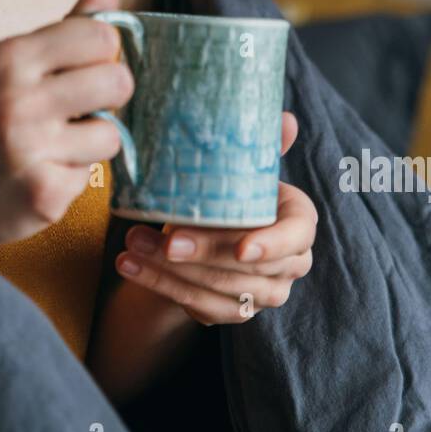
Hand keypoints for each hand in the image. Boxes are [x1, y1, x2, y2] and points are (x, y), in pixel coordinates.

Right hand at [0, 0, 131, 244]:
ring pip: (111, 135)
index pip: (101, 34)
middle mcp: (19, 99)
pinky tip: (36, 177)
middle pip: (118, 81)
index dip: (100, 54)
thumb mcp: (7, 64)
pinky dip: (69, 179)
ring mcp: (31, 148)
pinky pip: (90, 178)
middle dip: (105, 99)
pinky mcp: (43, 194)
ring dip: (89, 145)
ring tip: (51, 148)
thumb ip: (66, 25)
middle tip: (73, 111)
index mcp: (10, 57)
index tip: (78, 70)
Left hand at [113, 112, 315, 324]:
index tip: (242, 248)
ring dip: (170, 270)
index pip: (295, 238)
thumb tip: (288, 119)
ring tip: (133, 244)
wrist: (208, 230)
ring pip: (217, 289)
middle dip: (203, 254)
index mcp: (300, 223)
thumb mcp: (244, 168)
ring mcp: (263, 294)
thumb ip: (265, 147)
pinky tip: (131, 266)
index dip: (271, 245)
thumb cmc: (232, 192)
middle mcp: (290, 264)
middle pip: (246, 267)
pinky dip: (160, 286)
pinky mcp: (232, 312)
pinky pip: (197, 305)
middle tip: (166, 239)